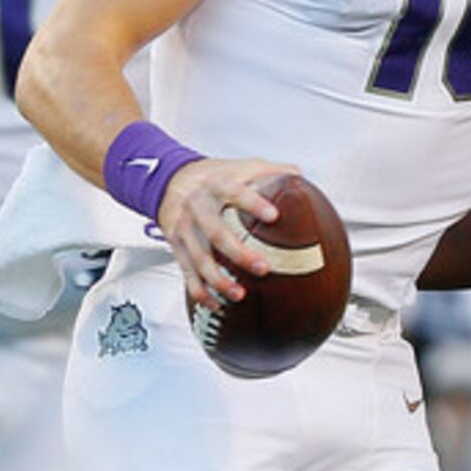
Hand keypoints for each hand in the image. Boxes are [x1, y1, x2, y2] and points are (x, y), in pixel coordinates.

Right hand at [157, 156, 298, 309]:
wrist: (170, 181)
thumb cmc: (214, 177)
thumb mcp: (240, 167)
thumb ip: (270, 171)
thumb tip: (299, 178)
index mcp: (216, 185)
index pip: (234, 191)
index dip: (253, 203)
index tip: (273, 216)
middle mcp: (197, 207)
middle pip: (215, 232)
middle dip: (238, 253)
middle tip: (264, 267)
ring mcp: (184, 229)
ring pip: (199, 259)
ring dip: (219, 280)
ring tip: (240, 294)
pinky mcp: (177, 248)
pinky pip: (187, 273)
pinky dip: (201, 292)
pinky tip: (218, 304)